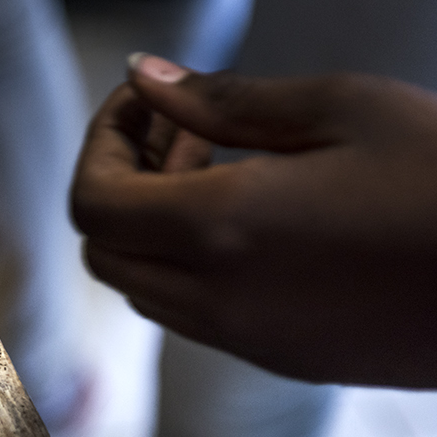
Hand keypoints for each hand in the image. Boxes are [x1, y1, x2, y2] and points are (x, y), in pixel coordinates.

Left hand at [71, 54, 436, 386]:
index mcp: (223, 229)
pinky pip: (197, 317)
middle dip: (121, 182)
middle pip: (104, 252)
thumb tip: (144, 75)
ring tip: (225, 166)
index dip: (102, 143)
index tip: (147, 101)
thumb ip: (224, 98)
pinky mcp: (289, 362)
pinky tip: (259, 219)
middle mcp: (221, 300)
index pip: (91, 204)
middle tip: (186, 129)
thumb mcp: (345, 107)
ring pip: (144, 291)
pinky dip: (191, 266)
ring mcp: (253, 342)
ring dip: (153, 228)